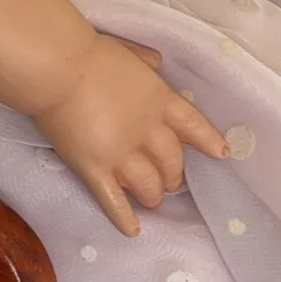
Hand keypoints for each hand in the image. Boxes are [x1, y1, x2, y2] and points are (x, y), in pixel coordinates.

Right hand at [31, 34, 228, 236]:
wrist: (58, 68)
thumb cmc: (90, 54)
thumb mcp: (128, 51)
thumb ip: (144, 60)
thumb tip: (157, 62)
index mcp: (160, 100)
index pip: (194, 126)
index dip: (209, 141)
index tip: (221, 154)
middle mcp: (148, 132)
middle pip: (172, 163)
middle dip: (173, 175)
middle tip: (170, 182)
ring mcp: (122, 154)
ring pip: (149, 187)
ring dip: (153, 196)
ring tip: (151, 199)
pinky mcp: (95, 170)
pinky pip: (114, 202)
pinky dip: (124, 218)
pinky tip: (132, 230)